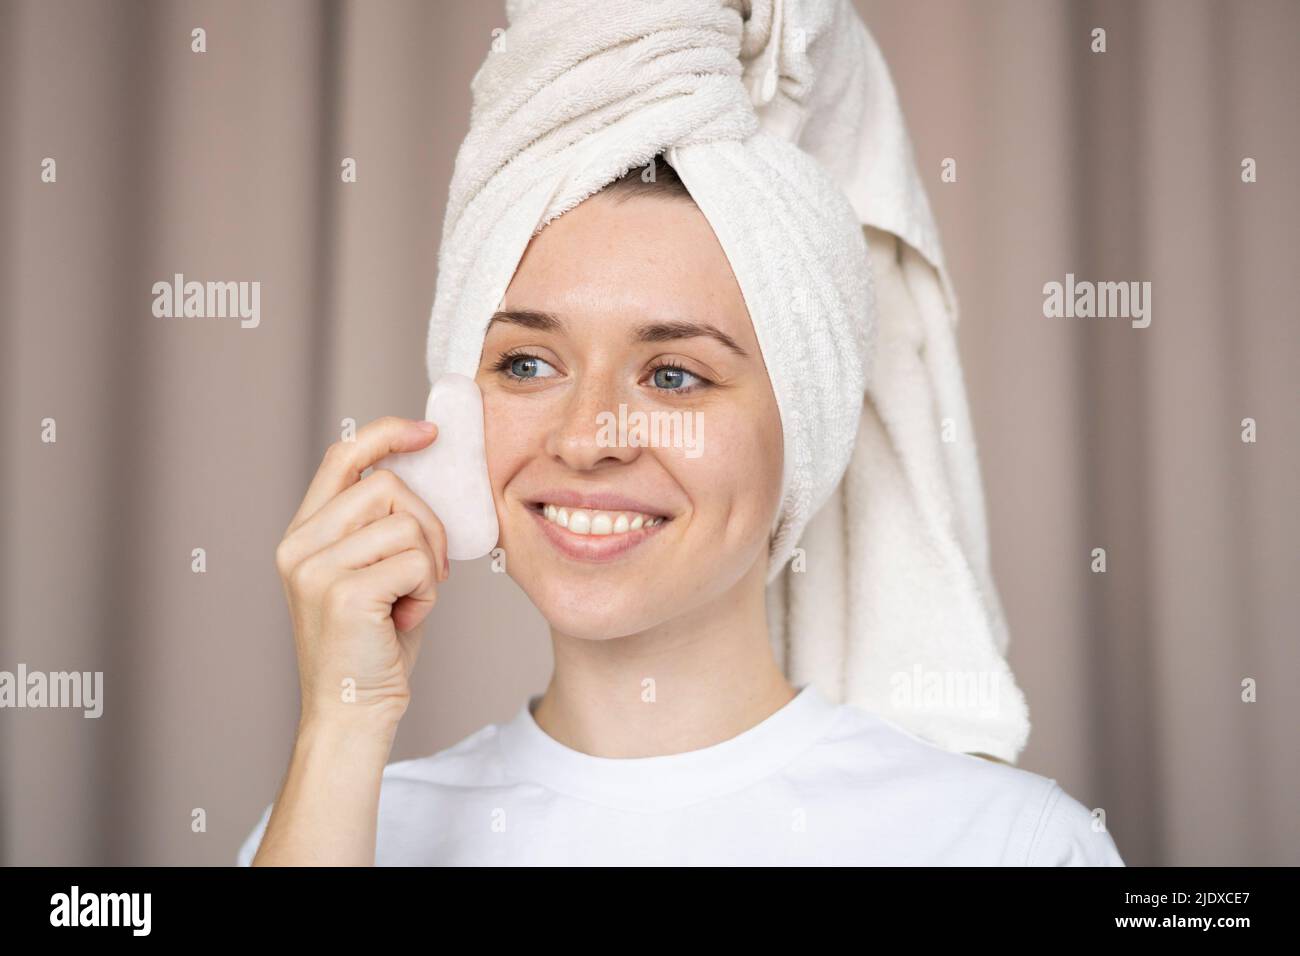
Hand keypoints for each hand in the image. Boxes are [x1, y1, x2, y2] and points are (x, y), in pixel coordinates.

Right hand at [274, 416, 448, 731]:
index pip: (343, 457)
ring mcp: (315, 568)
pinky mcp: (342, 593)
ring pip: (407, 524)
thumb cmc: (374, 644)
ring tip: (405, 603)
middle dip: (428, 525)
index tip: (428, 433)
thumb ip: (381, 525)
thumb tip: (423, 472)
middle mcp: (299, 545)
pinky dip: (427, 593)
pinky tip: (405, 620)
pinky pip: (416, 562)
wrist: (352, 713)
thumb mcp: (371, 571)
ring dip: (427, 566)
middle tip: (428, 573)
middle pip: (389, 486)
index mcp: (303, 534)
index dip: (387, 434)